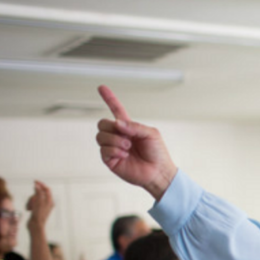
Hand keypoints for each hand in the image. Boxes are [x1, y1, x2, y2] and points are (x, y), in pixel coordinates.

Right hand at [26, 181, 53, 230]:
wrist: (36, 226)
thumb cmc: (38, 215)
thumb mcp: (38, 202)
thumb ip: (38, 193)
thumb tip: (37, 185)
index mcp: (50, 201)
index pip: (47, 189)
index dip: (41, 184)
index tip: (34, 181)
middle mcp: (47, 203)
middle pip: (38, 193)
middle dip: (33, 196)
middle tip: (32, 202)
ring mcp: (42, 206)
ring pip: (34, 198)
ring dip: (30, 202)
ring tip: (29, 208)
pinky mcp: (37, 209)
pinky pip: (32, 203)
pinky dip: (29, 205)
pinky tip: (29, 210)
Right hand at [96, 85, 176, 199]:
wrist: (159, 172)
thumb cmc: (158, 153)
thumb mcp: (151, 133)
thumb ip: (134, 126)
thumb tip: (117, 123)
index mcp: (128, 127)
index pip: (115, 110)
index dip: (109, 98)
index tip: (101, 87)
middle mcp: (118, 136)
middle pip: (102, 123)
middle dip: (112, 128)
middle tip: (128, 138)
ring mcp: (112, 148)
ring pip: (100, 136)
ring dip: (115, 140)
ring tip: (128, 147)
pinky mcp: (110, 160)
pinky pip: (103, 150)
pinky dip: (114, 150)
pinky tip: (124, 155)